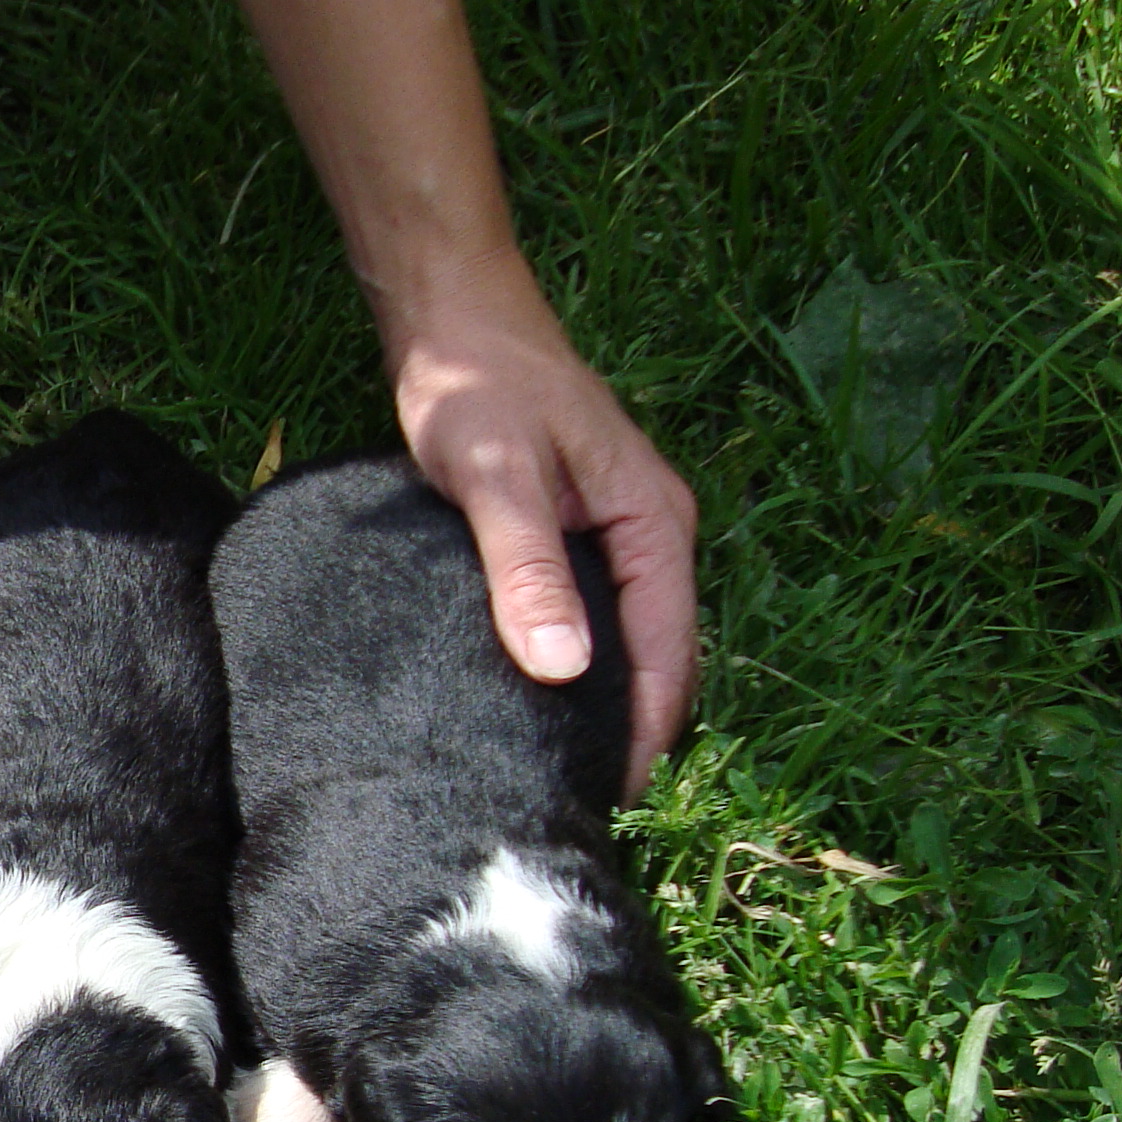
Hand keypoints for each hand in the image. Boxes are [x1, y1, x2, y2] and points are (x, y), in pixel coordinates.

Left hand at [384, 266, 699, 801]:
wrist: (453, 317)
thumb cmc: (474, 385)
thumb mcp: (493, 477)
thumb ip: (525, 567)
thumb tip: (562, 666)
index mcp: (654, 521)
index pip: (668, 650)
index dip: (645, 729)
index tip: (610, 796)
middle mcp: (653, 532)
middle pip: (661, 655)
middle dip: (635, 731)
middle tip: (580, 804)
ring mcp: (619, 534)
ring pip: (631, 640)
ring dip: (607, 705)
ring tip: (561, 773)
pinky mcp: (580, 534)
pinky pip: (599, 617)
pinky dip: (581, 667)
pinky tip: (539, 705)